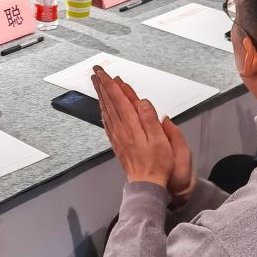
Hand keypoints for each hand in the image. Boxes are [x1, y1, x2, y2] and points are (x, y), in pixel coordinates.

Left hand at [92, 66, 189, 194]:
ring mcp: (117, 136)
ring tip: (96, 84)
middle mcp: (121, 129)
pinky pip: (107, 122)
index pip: (119, 100)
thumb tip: (141, 102)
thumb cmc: (157, 164)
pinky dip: (103, 110)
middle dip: (102, 85)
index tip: (105, 73)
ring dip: (101, 95)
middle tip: (95, 72)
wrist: (146, 184)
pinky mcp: (117, 143)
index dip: (112, 84)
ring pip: (106, 110)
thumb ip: (150, 119)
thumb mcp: (160, 141)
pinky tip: (102, 107)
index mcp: (132, 126)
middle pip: (110, 102)